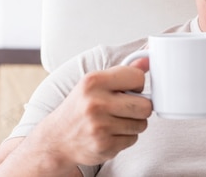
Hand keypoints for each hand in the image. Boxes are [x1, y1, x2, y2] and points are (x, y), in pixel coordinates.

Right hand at [23, 59, 152, 167]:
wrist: (57, 139)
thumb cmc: (79, 108)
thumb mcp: (94, 84)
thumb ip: (123, 72)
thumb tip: (148, 59)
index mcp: (93, 81)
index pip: (138, 77)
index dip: (138, 84)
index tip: (130, 89)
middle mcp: (96, 103)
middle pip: (145, 106)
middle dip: (141, 107)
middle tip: (127, 108)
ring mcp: (100, 126)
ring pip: (142, 124)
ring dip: (133, 124)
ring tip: (116, 121)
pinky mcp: (104, 145)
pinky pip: (133, 139)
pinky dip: (126, 137)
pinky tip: (111, 133)